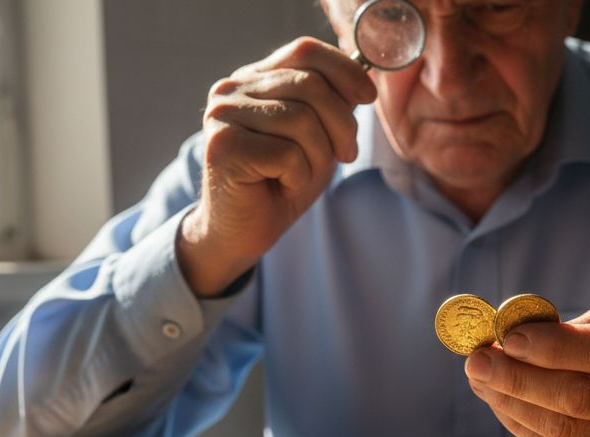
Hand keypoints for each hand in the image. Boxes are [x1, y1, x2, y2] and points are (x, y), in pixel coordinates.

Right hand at [177, 37, 376, 296]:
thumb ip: (332, 106)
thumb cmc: (280, 183)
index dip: (344, 70)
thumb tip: (360, 83)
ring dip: (317, 157)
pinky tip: (281, 184)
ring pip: (301, 120)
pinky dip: (298, 176)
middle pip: (310, 86)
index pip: (304, 52)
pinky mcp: (222, 148)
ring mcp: (223, 116)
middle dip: (342, 125)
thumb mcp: (316, 138)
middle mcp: (231, 90)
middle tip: (346, 155)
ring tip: (302, 174)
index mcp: (254, 79)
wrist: (242, 232)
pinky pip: (286, 154)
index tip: (367, 97)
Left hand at [464, 307, 589, 436]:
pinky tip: (504, 406)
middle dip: (519, 379)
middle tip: (477, 362)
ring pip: (565, 431)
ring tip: (483, 382)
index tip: (507, 338)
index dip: (552, 348)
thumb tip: (504, 339)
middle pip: (580, 398)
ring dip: (512, 405)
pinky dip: (524, 428)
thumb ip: (570, 329)